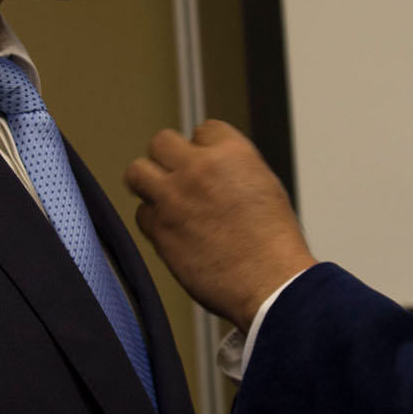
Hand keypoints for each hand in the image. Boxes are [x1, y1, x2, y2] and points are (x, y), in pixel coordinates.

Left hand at [124, 119, 315, 330]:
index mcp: (232, 153)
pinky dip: (153, 221)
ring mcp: (174, 197)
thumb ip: (232, 170)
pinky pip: (142, 214)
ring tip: (162, 196)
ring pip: (137, 171)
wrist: (271, 284)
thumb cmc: (275, 244)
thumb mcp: (264, 187)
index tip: (206, 165)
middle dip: (169, 159)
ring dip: (148, 182)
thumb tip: (212, 169)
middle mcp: (199, 169)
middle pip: (161, 142)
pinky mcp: (160, 229)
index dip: (204, 149)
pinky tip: (171, 231)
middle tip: (177, 177)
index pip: (203, 129)